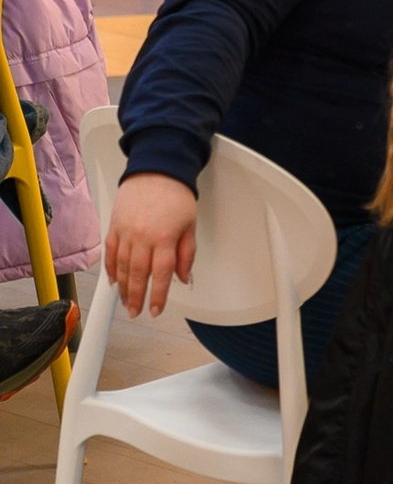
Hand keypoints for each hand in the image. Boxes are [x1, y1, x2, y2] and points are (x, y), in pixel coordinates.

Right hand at [104, 173, 198, 317]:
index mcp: (165, 237)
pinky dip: (111, 269)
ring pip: (122, 267)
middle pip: (138, 275)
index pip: (161, 274)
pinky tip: (114, 282)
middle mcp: (143, 237)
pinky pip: (110, 253)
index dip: (158, 295)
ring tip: (127, 302)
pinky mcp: (114, 227)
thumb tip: (184, 277)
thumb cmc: (176, 196)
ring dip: (123, 288)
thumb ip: (187, 253)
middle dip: (137, 297)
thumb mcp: (191, 225)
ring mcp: (125, 232)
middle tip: (136, 312)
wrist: (156, 171)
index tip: (156, 310)